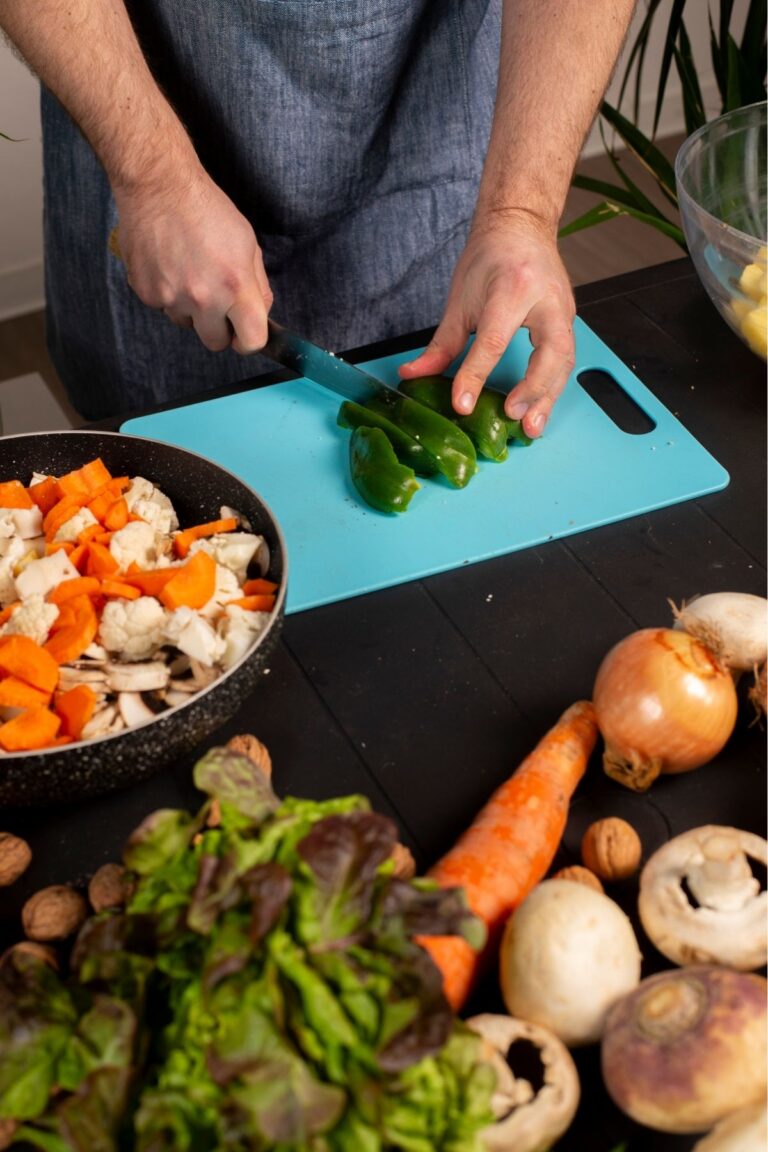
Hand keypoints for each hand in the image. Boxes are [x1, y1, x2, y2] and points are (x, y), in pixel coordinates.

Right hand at [113, 165, 272, 353]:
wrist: (159, 185)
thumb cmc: (208, 210)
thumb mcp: (248, 244)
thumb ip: (257, 286)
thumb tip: (260, 315)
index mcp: (236, 286)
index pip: (251, 341)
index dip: (249, 340)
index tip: (244, 332)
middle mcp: (204, 298)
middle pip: (215, 343)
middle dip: (219, 327)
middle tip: (215, 301)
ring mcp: (172, 298)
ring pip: (187, 323)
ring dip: (190, 308)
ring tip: (188, 270)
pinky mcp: (146, 292)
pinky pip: (163, 307)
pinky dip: (167, 292)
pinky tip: (168, 264)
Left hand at [399, 209, 574, 437]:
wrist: (521, 227)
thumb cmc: (490, 258)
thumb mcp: (459, 299)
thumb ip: (441, 344)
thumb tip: (414, 375)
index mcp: (513, 287)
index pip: (494, 339)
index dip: (476, 375)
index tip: (462, 403)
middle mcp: (546, 299)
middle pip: (549, 352)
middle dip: (533, 389)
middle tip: (513, 417)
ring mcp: (564, 310)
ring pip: (565, 361)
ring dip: (548, 397)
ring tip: (531, 428)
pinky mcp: (569, 321)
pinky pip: (566, 361)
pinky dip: (552, 389)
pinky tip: (538, 410)